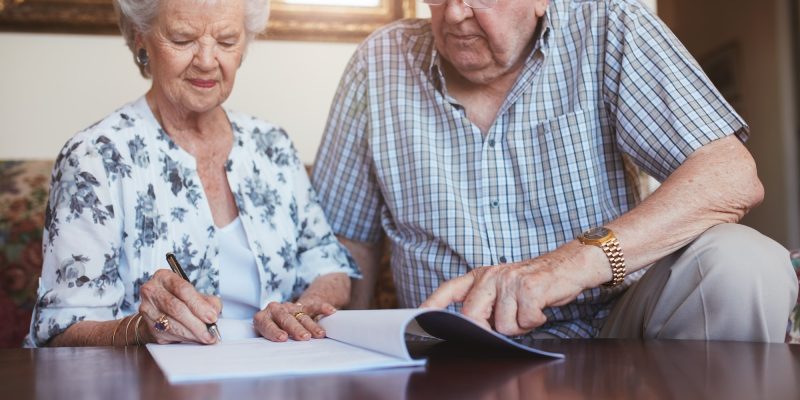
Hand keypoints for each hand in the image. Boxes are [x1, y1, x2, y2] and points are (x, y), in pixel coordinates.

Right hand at [138, 269, 221, 344]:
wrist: (159, 311)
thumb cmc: (179, 299)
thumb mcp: (195, 294)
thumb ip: (208, 301)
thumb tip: (214, 312)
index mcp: (164, 277)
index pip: (183, 290)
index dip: (199, 305)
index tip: (212, 317)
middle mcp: (152, 290)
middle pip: (177, 308)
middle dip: (197, 323)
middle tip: (211, 332)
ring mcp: (147, 309)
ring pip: (172, 324)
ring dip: (192, 333)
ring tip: (206, 337)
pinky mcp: (148, 326)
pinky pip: (168, 334)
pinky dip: (185, 338)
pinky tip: (195, 338)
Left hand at [254, 299, 337, 341]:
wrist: (277, 315)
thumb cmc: (270, 333)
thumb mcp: (265, 338)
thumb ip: (269, 344)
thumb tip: (276, 357)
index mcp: (262, 319)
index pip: (267, 325)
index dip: (274, 331)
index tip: (283, 338)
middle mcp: (275, 310)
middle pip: (286, 318)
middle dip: (296, 328)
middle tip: (304, 337)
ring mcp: (289, 306)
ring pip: (301, 315)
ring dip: (311, 325)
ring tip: (320, 335)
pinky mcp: (303, 305)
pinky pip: (314, 305)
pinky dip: (322, 308)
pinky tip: (330, 311)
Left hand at [421, 242, 603, 335]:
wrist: (567, 266)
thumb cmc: (534, 283)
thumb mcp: (504, 288)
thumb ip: (486, 304)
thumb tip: (472, 328)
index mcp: (481, 276)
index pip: (450, 290)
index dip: (433, 304)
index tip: (419, 314)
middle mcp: (491, 275)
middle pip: (473, 316)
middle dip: (489, 329)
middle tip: (510, 320)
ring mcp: (509, 280)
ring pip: (502, 325)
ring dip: (519, 325)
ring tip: (529, 309)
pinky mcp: (528, 288)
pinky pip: (525, 321)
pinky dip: (536, 321)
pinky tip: (540, 307)